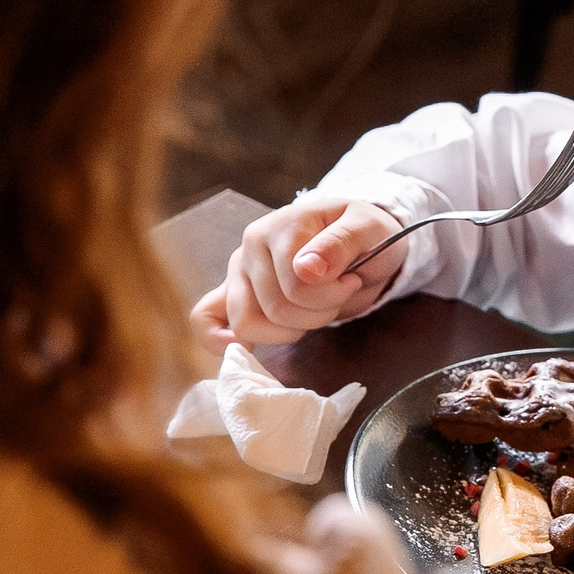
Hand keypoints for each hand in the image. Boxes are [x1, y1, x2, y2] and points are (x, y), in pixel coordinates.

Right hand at [191, 196, 399, 346]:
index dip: (332, 295)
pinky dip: (218, 339)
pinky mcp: (231, 291)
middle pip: (276, 309)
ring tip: (313, 311)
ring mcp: (238, 270)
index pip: (298, 286)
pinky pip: (205, 317)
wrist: (358, 236)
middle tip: (338, 294)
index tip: (352, 280)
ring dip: (290, 331)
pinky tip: (243, 348)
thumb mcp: (368, 229)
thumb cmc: (363, 233)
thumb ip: (340, 244)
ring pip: (248, 323)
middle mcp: (251, 246)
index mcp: (282, 225)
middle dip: (317, 315)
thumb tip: (306, 269)